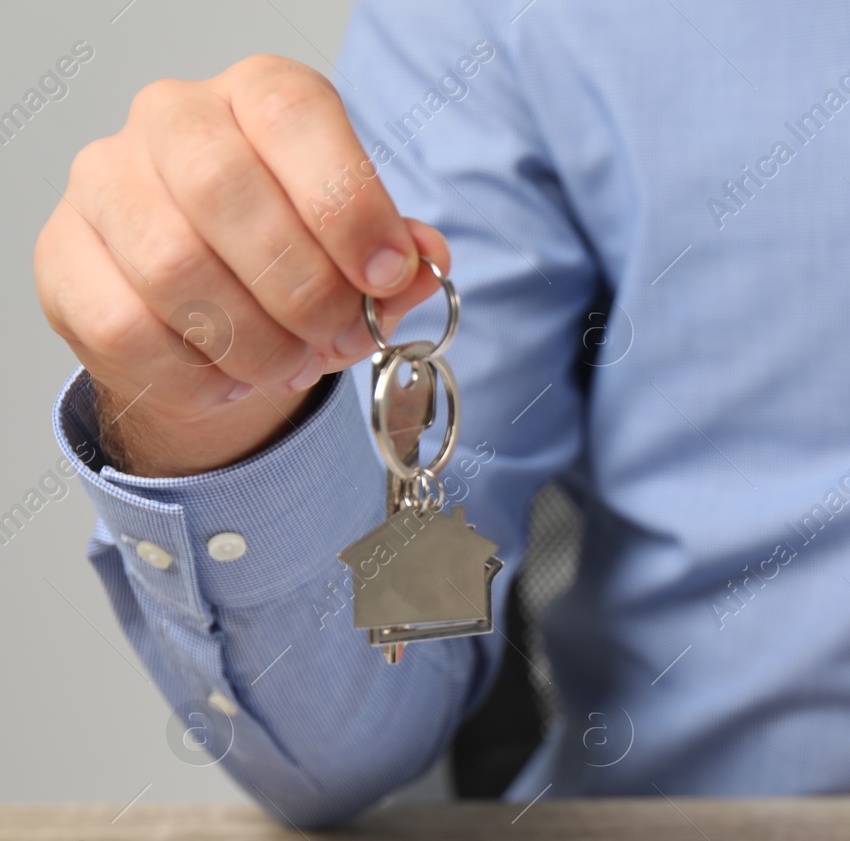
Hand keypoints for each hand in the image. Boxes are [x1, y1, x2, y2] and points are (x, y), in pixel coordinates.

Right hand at [34, 55, 448, 476]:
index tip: (386, 274)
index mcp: (259, 96)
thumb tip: (424, 263)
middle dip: (303, 286)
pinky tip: (233, 375)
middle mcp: (174, 119)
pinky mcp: (65, 258)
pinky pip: (126, 327)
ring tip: (293, 364)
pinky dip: (197, 372)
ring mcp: (106, 184)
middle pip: (225, 188)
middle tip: (340, 336)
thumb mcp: (361, 257)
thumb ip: (399, 258)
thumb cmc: (293, 266)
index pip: (292, 114)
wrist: (211, 322)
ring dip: (256, 341)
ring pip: (174, 266)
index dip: (347, 201)